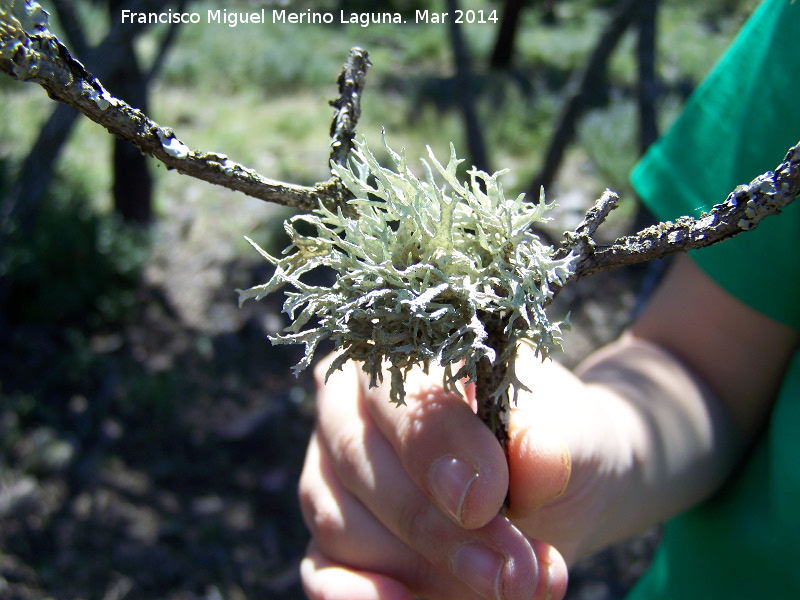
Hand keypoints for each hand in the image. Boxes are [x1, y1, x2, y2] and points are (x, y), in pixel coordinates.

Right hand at [299, 352, 576, 599]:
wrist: (560, 490)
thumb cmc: (553, 440)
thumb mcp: (571, 432)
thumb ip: (551, 441)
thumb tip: (537, 458)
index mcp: (403, 357)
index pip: (393, 390)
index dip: (433, 445)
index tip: (488, 497)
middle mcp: (349, 409)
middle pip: (356, 458)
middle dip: (434, 522)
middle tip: (513, 566)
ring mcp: (332, 475)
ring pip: (340, 520)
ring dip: (423, 563)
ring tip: (511, 585)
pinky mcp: (334, 540)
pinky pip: (320, 570)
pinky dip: (356, 595)